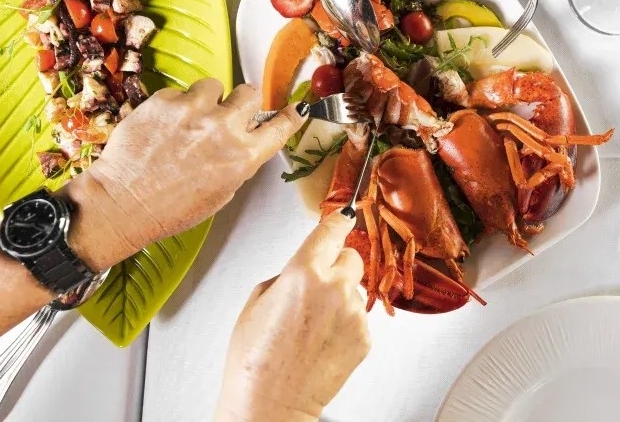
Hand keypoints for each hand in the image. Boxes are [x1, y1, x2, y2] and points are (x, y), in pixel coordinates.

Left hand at [67, 80, 304, 269]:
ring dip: (206, 100)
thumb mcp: (221, 192)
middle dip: (241, 102)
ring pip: (214, 85)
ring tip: (187, 121)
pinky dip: (174, 106)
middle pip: (250, 93)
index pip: (280, 126)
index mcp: (242, 157)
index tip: (294, 109)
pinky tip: (162, 127)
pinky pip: (179, 92)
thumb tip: (243, 140)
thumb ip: (238, 161)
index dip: (289, 116)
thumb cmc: (170, 208)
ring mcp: (193, 111)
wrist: (124, 203)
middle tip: (226, 113)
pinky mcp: (165, 100)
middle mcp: (223, 129)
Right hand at [214, 213, 369, 421]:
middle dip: (336, 266)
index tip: (344, 217)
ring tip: (313, 326)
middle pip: (351, 257)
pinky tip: (322, 342)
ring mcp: (353, 314)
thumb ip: (286, 275)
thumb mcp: (256, 301)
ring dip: (340, 299)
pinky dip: (345, 325)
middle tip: (317, 287)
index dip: (338, 222)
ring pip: (354, 290)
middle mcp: (334, 288)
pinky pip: (358, 318)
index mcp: (303, 272)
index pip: (331, 231)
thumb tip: (302, 269)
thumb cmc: (255, 358)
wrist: (271, 402)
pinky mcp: (364, 337)